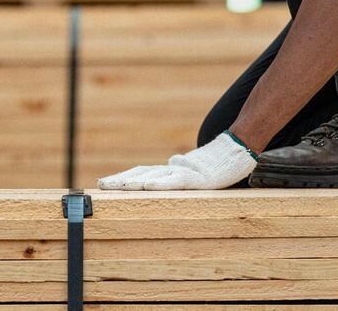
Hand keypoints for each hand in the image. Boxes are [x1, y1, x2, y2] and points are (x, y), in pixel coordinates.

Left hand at [96, 131, 257, 189]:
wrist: (236, 150)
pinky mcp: (197, 178)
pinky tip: (147, 186)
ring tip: (116, 187)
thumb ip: (174, 173)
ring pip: (153, 176)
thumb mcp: (190, 172)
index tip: (103, 184)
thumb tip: (159, 174)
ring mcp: (184, 172)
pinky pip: (176, 181)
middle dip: (120, 180)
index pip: (140, 173)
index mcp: (169, 169)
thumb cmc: (214, 164)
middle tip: (100, 185)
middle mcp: (172, 168)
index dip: (122, 178)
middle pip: (140, 174)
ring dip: (133, 182)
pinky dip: (160, 183)